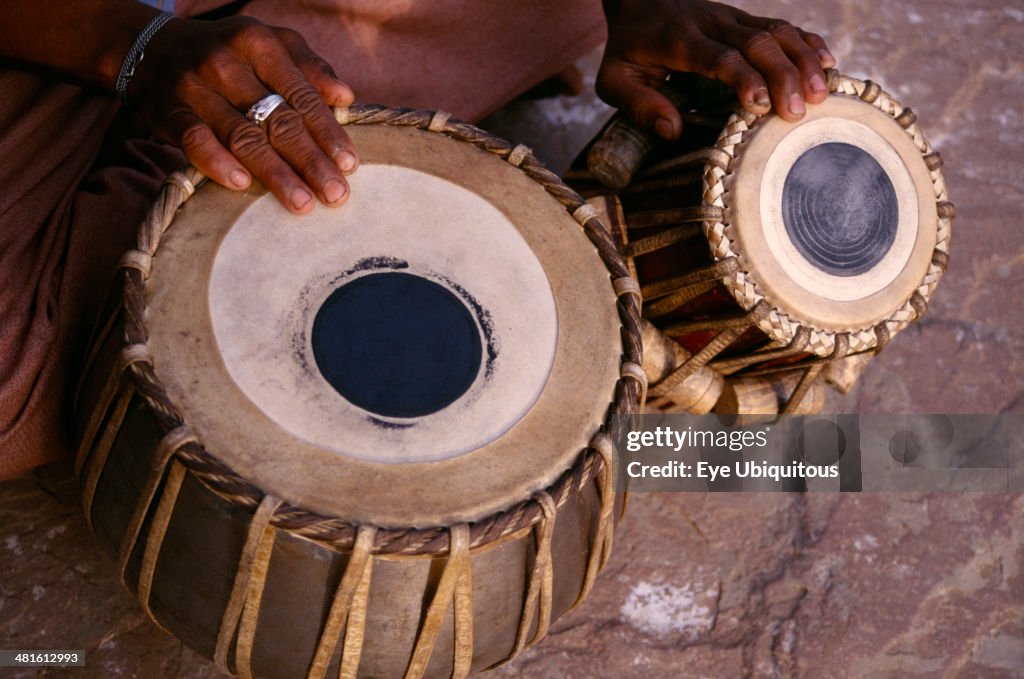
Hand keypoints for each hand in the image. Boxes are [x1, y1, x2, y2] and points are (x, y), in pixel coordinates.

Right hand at [131, 17, 357, 212]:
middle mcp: (226, 63)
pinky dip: (218, 163)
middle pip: (277, 119)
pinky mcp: (168, 111)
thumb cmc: (230, 54)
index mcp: (259, 43)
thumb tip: (345, 97)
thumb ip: (310, 68)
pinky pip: (194, 140)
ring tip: (302, 203)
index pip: (301, 95)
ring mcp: (194, 87)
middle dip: (310, 161)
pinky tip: (242, 186)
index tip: (349, 165)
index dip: (327, 132)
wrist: (153, 48)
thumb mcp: (271, 44)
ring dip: (275, 174)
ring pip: (242, 136)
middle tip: (335, 194)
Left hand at [597, 0, 836, 138]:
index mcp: (678, 40)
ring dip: (803, 61)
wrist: (638, 1)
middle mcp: (711, 23)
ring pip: (776, 31)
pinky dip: (807, 43)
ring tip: (821, 94)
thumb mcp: (614, 80)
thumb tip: (671, 130)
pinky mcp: (746, 19)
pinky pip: (783, 26)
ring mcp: (732, 18)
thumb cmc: (627, 49)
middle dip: (782, 75)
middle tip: (796, 112)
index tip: (760, 105)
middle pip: (757, 43)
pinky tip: (828, 64)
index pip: (719, 56)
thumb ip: (638, 105)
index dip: (743, 77)